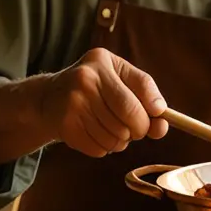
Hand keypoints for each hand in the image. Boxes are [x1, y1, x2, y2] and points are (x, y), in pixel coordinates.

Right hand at [38, 48, 168, 157]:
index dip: (149, 116)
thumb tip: (161, 124)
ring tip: (112, 130)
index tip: (154, 121)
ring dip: (120, 141)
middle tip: (134, 130)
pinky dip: (104, 148)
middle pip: (127, 120)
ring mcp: (73, 104)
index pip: (136, 96)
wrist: (49, 98)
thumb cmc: (95, 87)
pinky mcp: (65, 126)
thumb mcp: (119, 76)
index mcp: (101, 61)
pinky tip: (96, 135)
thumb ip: (145, 94)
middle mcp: (85, 79)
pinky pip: (99, 149)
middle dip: (138, 131)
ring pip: (115, 139)